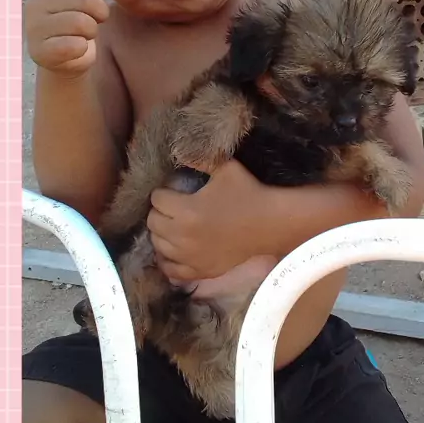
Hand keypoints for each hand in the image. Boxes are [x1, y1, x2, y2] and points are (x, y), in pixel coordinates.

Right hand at [25, 0, 108, 76]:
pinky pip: (76, 45)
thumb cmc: (72, 23)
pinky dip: (82, 50)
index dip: (96, 0)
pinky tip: (73, 50)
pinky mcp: (41, 52)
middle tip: (88, 25)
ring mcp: (34, 28)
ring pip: (83, 24)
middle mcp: (34, 3)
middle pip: (86, 2)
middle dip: (96, 18)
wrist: (65, 60)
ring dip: (89, 35)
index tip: (88, 9)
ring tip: (79, 37)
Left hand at [147, 160, 275, 281]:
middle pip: (153, 222)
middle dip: (160, 212)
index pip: (157, 199)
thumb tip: (179, 152)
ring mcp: (190, 257)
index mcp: (187, 210)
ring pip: (158, 245)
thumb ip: (200, 160)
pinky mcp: (200, 270)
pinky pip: (171, 270)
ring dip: (162, 233)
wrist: (269, 224)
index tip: (172, 191)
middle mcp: (183, 236)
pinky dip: (167, 260)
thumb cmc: (248, 193)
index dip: (163, 192)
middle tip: (172, 208)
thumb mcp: (226, 169)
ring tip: (173, 226)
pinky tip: (171, 251)